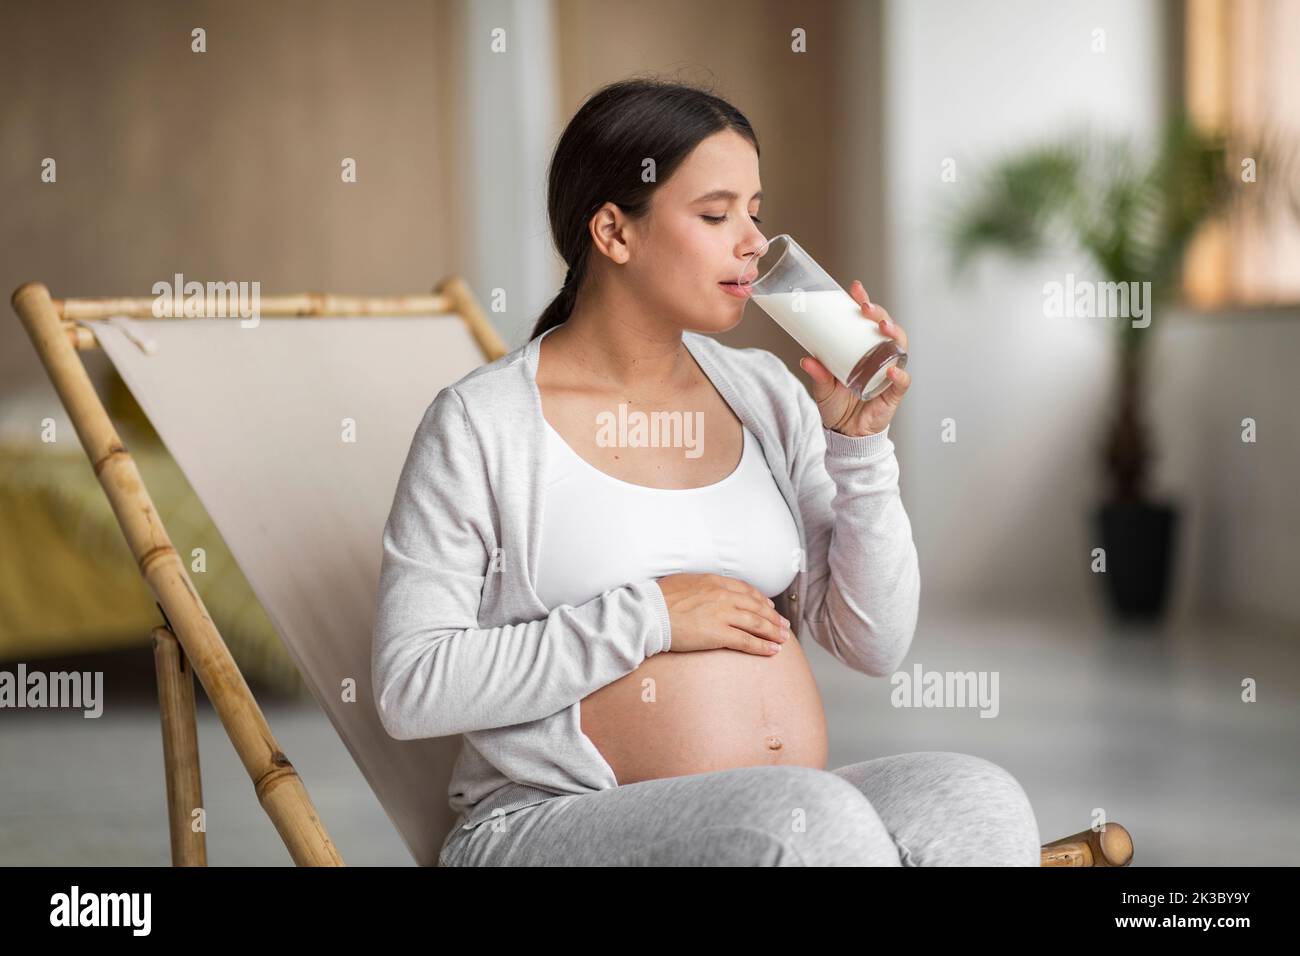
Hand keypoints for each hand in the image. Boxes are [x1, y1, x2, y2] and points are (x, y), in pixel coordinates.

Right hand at [655, 573, 790, 655]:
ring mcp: (723, 614)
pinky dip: (763, 646)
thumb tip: (702, 591)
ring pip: (757, 623)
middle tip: (784, 625)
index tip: (769, 607)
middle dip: (773, 617)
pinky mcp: (719, 634)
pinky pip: (747, 641)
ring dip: (773, 632)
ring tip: (783, 639)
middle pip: (756, 606)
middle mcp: (723, 596)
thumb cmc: (659, 599)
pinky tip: (773, 651)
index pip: (746, 590)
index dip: (761, 600)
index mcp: (714, 582)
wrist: (649, 613)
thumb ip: (699, 586)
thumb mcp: (683, 582)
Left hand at [798, 280, 911, 436]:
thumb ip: (817, 373)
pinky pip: (902, 381)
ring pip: (899, 347)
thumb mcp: (822, 387)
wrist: (845, 433)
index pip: (867, 320)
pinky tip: (893, 370)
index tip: (855, 288)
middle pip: (886, 327)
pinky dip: (899, 375)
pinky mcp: (893, 393)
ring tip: (883, 327)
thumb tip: (806, 359)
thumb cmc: (836, 405)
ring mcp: (889, 372)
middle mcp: (879, 356)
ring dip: (894, 334)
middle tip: (866, 308)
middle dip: (879, 314)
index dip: (864, 302)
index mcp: (862, 348)